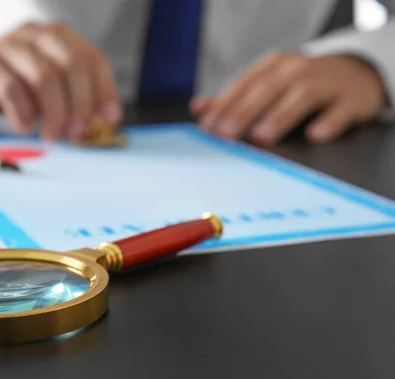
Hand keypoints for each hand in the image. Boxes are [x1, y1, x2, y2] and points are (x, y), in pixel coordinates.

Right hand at [0, 23, 122, 140]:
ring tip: (50, 134)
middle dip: (79, 104)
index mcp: (57, 39)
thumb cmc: (14, 87)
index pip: (91, 58)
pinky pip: (10, 87)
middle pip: (71, 66)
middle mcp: (34, 36)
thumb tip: (106, 121)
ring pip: (43, 77)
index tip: (109, 120)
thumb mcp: (49, 91)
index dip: (104, 90)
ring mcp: (8, 46)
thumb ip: (76, 99)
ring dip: (53, 113)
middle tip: (75, 132)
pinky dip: (22, 113)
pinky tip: (23, 127)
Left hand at [190, 53, 386, 143]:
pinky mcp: (352, 99)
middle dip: (244, 112)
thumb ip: (234, 99)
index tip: (208, 127)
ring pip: (302, 95)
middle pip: (268, 89)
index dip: (224, 105)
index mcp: (273, 67)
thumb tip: (198, 108)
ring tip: (262, 136)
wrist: (356, 75)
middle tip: (227, 135)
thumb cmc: (302, 85)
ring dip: (280, 116)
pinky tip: (315, 136)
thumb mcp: (268, 85)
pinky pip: (340, 110)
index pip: (244, 84)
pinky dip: (328, 123)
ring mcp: (327, 82)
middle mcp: (298, 70)